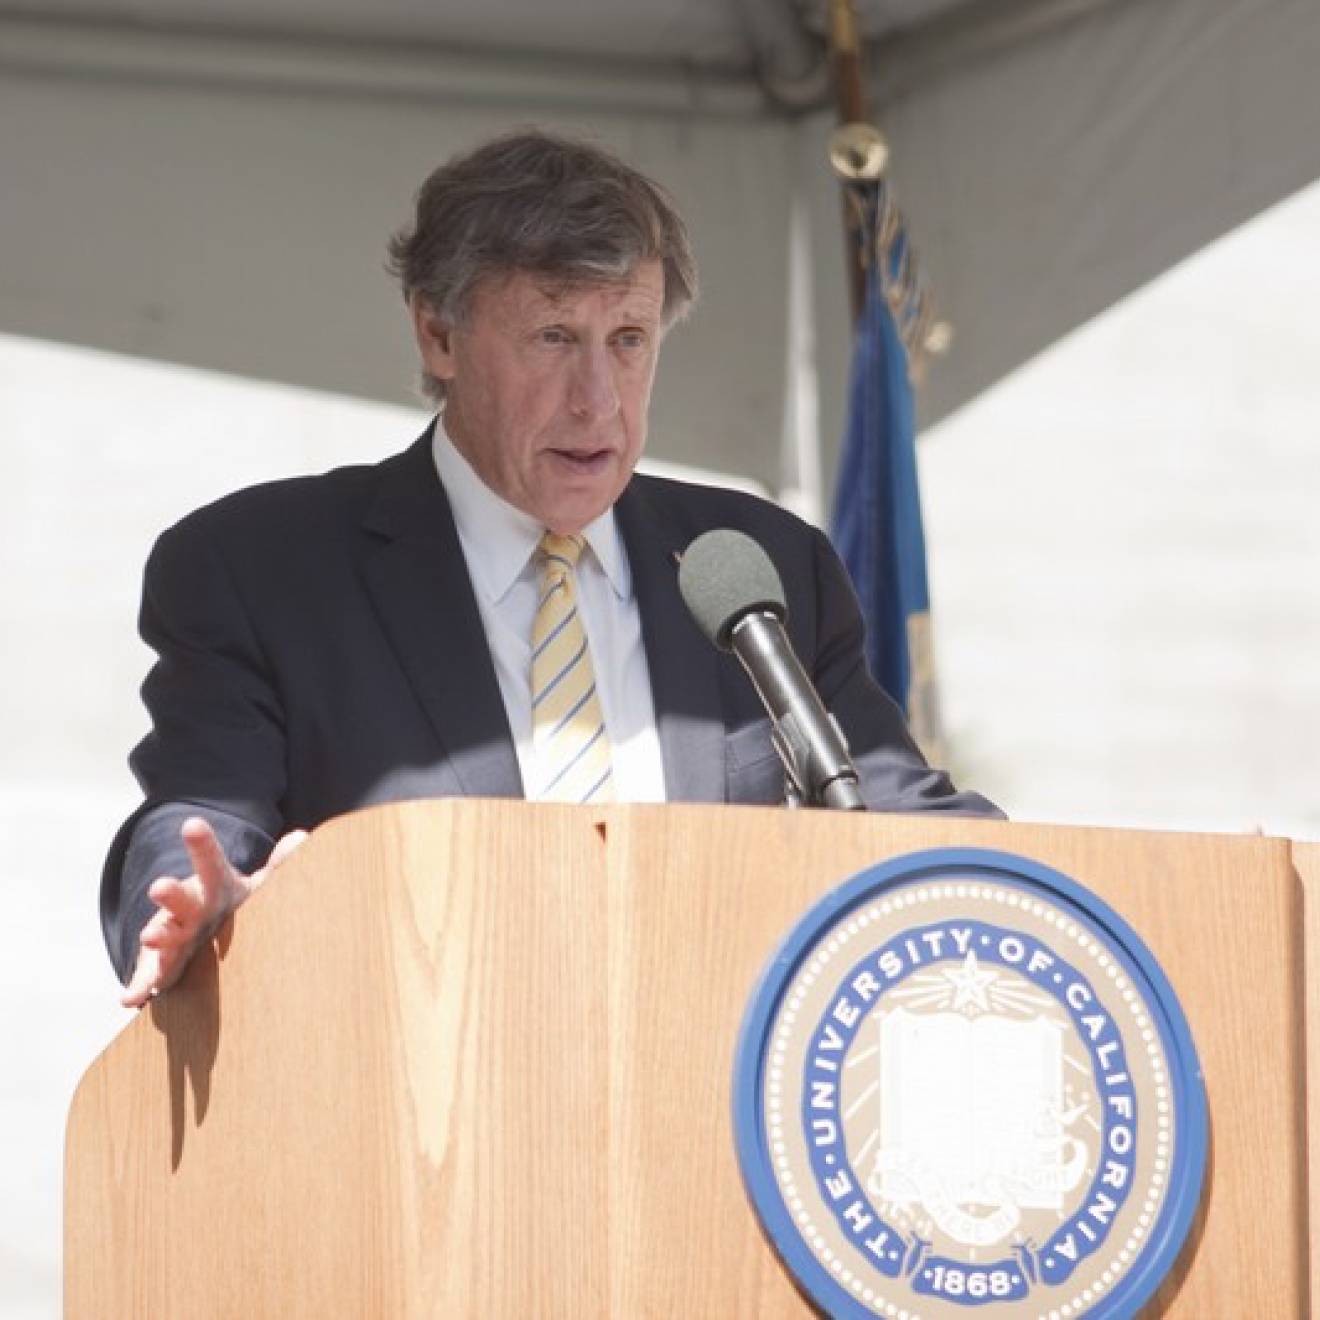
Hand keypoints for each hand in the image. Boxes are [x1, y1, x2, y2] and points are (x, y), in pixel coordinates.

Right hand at [120, 816, 307, 1008]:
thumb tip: (301, 838)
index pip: (210, 862)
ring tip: (149, 937)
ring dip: (157, 938)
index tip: (191, 825)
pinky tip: (130, 998)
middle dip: (171, 893)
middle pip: (180, 898)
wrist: (209, 930)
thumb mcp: (261, 884)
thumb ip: (280, 865)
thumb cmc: (238, 903)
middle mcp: (190, 907)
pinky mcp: (164, 965)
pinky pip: (151, 976)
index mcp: (215, 885)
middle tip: (160, 887)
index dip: (202, 844)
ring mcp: (174, 936)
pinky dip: (141, 986)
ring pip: (163, 936)